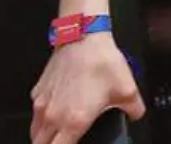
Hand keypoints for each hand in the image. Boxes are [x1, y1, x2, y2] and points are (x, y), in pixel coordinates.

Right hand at [30, 35, 145, 143]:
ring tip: (56, 136)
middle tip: (64, 142)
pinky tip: (55, 113)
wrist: (83, 36)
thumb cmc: (102, 63)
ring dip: (44, 138)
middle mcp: (53, 116)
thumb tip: (135, 115)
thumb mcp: (128, 90)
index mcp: (74, 121)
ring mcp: (42, 104)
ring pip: (35, 132)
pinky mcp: (38, 91)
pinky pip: (35, 114)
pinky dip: (41, 120)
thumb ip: (134, 109)